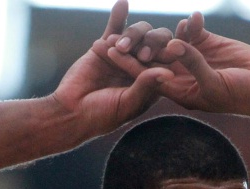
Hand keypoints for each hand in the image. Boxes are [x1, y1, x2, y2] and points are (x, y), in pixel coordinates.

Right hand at [52, 1, 173, 136]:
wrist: (72, 111)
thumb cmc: (103, 115)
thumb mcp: (128, 104)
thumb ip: (146, 86)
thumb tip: (170, 73)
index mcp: (151, 83)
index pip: (167, 63)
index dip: (173, 54)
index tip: (177, 50)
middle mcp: (140, 66)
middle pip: (154, 45)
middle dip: (151, 45)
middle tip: (142, 55)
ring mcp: (123, 55)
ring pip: (135, 35)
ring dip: (130, 38)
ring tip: (118, 48)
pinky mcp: (105, 47)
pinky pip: (114, 28)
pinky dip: (118, 16)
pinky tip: (122, 4)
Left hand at [107, 12, 249, 116]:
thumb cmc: (242, 95)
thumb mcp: (215, 85)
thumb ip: (193, 66)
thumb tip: (173, 47)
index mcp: (178, 89)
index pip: (145, 75)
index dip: (125, 63)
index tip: (106, 51)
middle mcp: (181, 72)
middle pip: (152, 56)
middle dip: (134, 45)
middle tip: (116, 35)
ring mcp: (193, 57)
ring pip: (168, 40)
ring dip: (159, 33)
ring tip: (149, 29)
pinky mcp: (207, 42)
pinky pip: (190, 29)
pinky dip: (188, 24)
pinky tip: (192, 20)